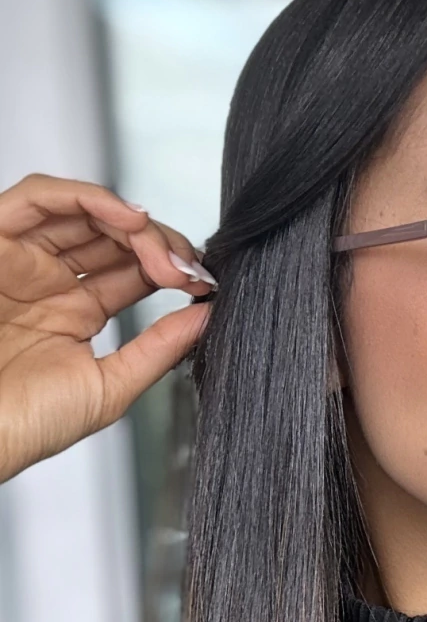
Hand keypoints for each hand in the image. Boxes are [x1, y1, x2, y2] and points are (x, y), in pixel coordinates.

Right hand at [0, 173, 217, 483]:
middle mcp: (49, 282)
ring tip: (165, 251)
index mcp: (75, 314)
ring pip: (85, 211)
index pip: (134, 270)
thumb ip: (159, 349)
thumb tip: (208, 316)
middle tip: (188, 269)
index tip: (203, 282)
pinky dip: (89, 197)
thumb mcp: (109, 388)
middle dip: (162, 245)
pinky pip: (38, 197)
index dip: (173, 267)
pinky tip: (129, 221)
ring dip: (135, 223)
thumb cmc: (23, 424)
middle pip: (116, 236)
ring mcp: (22, 261)